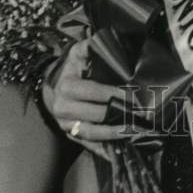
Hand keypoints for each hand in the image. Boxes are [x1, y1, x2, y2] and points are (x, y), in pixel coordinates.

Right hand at [43, 38, 137, 159]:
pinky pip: (88, 144)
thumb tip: (104, 40)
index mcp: (67, 85)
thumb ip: (89, 46)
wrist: (51, 86)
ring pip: (92, 132)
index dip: (114, 94)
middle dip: (119, 114)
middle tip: (141, 115)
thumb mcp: (77, 53)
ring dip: (115, 134)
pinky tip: (119, 152)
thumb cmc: (71, 69)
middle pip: (96, 113)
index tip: (134, 97)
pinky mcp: (70, 135)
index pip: (94, 91)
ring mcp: (66, 124)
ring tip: (134, 131)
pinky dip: (103, 149)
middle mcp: (64, 107)